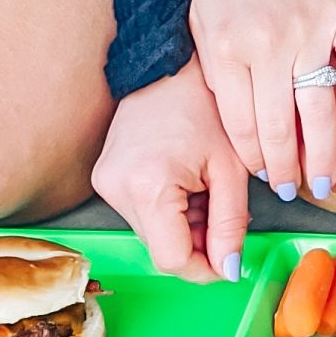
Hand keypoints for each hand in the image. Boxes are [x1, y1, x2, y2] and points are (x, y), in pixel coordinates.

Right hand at [91, 63, 248, 282]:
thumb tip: (229, 271)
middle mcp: (117, 187)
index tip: (230, 264)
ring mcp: (105, 182)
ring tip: (206, 190)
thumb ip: (231, 225)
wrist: (170, 65)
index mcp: (148, 185)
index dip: (205, 269)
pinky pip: (141, 213)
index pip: (172, 258)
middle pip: (161, 247)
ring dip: (184, 226)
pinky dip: (168, 210)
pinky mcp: (103, 177)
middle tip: (225, 217)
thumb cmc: (206, 105)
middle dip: (199, 243)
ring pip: (152, 233)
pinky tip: (187, 184)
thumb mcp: (231, 168)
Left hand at [189, 0, 335, 203]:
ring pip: (320, 111)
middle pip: (279, 128)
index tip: (260, 175)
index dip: (251, 159)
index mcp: (226, 49)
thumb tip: (222, 117)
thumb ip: (210, 64)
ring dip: (324, 156)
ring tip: (325, 185)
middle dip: (285, 170)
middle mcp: (268, 47)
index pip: (239, 124)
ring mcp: (312, 33)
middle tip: (291, 192)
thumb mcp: (202, 13)